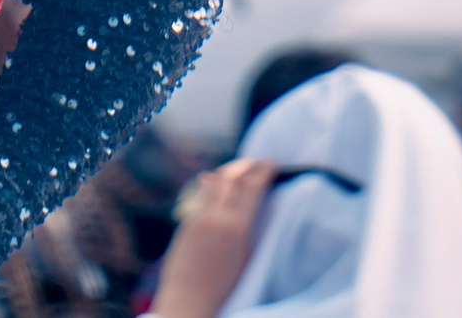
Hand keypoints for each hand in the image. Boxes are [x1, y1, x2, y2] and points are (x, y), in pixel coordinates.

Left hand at [148, 158, 276, 317]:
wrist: (189, 298)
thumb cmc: (225, 286)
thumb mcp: (246, 256)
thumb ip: (247, 226)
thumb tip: (247, 200)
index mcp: (237, 228)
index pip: (252, 187)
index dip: (264, 171)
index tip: (274, 164)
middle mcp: (216, 217)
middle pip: (232, 177)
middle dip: (247, 165)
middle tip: (260, 162)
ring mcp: (198, 217)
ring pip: (215, 181)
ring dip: (229, 171)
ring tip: (241, 169)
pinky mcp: (187, 222)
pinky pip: (202, 195)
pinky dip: (213, 183)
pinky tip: (215, 180)